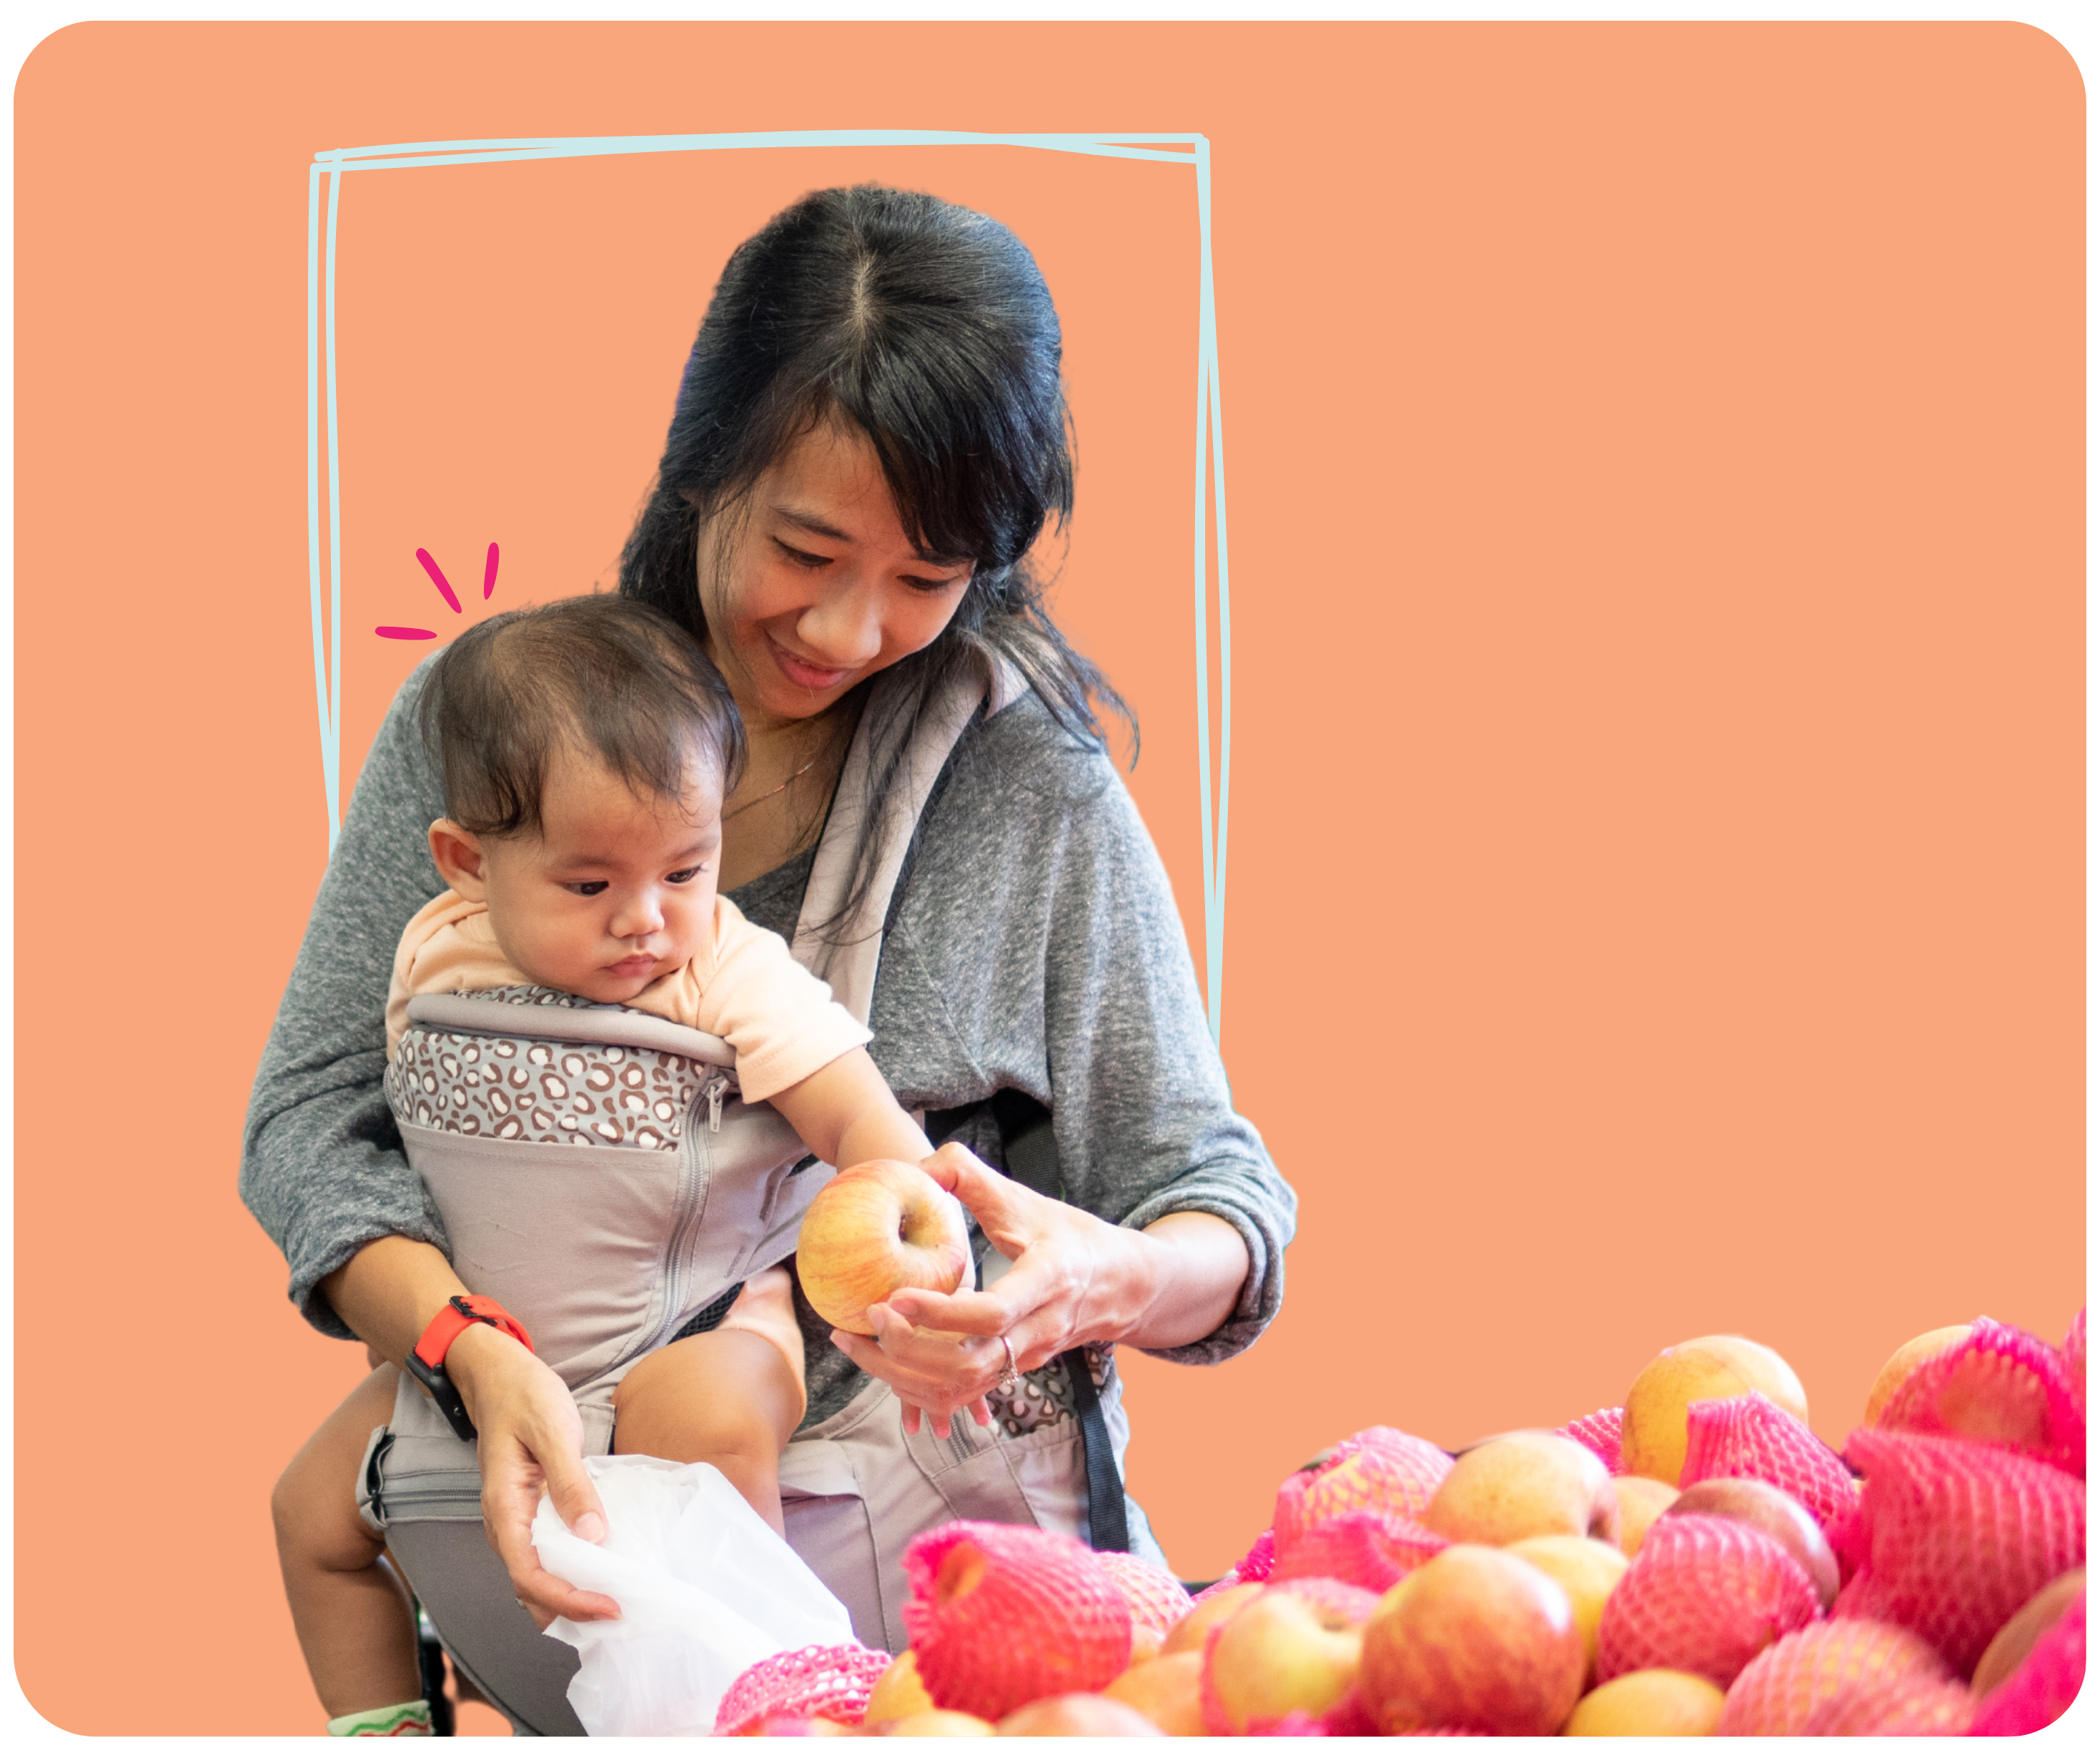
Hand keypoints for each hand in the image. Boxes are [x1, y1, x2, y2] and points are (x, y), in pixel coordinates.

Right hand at [446, 1323, 619, 1629]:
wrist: (497, 1375)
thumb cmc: (523, 1397)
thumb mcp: (553, 1432)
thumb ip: (571, 1484)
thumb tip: (593, 1535)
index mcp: (504, 1509)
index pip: (529, 1576)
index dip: (567, 1599)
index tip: (608, 1605)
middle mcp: (505, 1523)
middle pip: (531, 1587)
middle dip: (571, 1607)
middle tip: (619, 1611)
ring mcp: (516, 1519)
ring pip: (537, 1575)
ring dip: (570, 1594)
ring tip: (612, 1600)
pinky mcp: (530, 1510)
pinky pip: (545, 1552)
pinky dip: (570, 1569)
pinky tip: (599, 1567)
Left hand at [826, 1142, 1169, 1437]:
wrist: (1121, 1284)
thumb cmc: (1069, 1235)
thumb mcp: (1025, 1200)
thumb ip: (970, 1176)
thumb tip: (917, 1168)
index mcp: (1049, 1280)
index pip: (994, 1312)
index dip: (940, 1312)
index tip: (894, 1297)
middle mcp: (1041, 1329)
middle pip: (971, 1363)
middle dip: (910, 1350)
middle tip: (868, 1318)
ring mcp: (1027, 1358)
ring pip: (961, 1388)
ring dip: (902, 1374)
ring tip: (857, 1343)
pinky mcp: (1011, 1373)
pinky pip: (961, 1395)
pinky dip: (917, 1386)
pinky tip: (884, 1361)